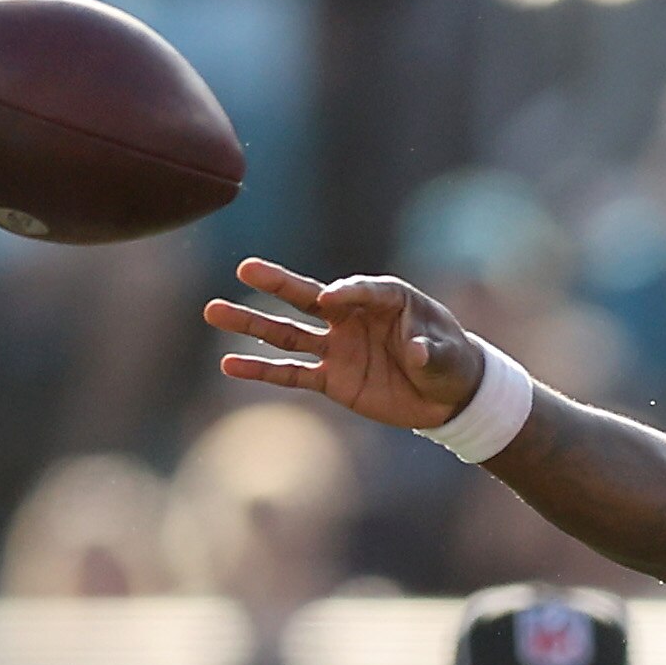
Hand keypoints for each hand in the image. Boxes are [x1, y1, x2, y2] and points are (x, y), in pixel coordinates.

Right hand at [205, 259, 483, 431]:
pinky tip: (230, 363)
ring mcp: (338, 347)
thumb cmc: (451, 361)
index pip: (359, 289)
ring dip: (252, 324)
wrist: (449, 396)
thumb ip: (429, 350)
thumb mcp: (447, 354)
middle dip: (276, 284)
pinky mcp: (332, 379)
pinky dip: (262, 370)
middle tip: (244, 268)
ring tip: (214, 311)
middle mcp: (353, 316)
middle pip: (307, 297)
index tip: (330, 298)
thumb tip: (414, 351)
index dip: (346, 293)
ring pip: (288, 333)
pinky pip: (292, 373)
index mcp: (385, 298)